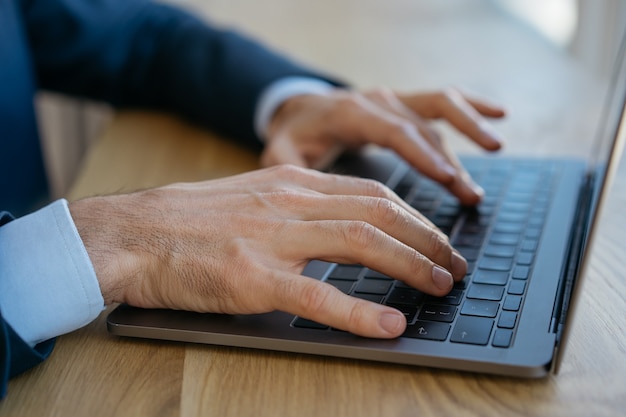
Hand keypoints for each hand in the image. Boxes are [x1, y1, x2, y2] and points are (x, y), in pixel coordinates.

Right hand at [70, 165, 466, 338]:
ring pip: (362, 243)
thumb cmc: (190, 221)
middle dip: (427, 239)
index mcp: (291, 183)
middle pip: (379, 212)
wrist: (132, 233)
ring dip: (411, 265)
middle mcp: (289, 202)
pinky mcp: (253, 278)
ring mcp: (272, 239)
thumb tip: (342, 227)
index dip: (413, 217)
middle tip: (454, 265)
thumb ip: (297, 208)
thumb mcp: (251, 197)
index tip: (436, 237)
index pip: (371, 193)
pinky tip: (389, 326)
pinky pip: (319, 296)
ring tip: (440, 286)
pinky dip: (361, 312)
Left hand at [261, 87, 504, 205]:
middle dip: (450, 160)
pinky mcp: (403, 103)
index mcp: (350, 114)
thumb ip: (285, 165)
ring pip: (438, 111)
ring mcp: (393, 99)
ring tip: (495, 153)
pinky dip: (471, 105)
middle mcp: (376, 101)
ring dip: (468, 132)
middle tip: (470, 195)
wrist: (299, 110)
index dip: (422, 155)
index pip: (393, 132)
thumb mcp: (280, 152)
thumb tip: (301, 186)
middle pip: (422, 126)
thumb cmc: (293, 136)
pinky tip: (499, 114)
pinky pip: (442, 100)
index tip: (448, 178)